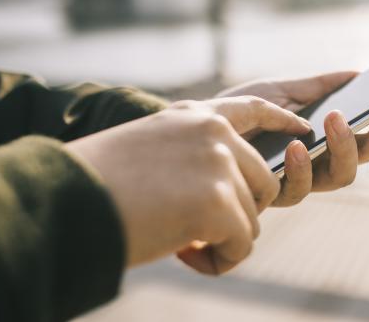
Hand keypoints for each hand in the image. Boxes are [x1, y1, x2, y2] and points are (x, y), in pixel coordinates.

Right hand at [65, 98, 308, 274]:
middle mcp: (213, 132)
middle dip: (239, 212)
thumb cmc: (98, 184)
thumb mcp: (152, 154)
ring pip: (251, 216)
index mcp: (194, 116)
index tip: (303, 130)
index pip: (254, 110)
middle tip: (199, 230)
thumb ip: (194, 161)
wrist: (65, 201)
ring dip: (224, 238)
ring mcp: (218, 163)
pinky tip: (187, 256)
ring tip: (184, 244)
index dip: (282, 122)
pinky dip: (221, 259)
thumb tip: (226, 197)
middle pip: (262, 181)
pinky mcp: (218, 201)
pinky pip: (242, 243)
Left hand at [218, 72, 368, 205]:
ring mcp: (300, 180)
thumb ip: (318, 86)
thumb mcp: (283, 90)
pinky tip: (297, 144)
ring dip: (343, 147)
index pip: (368, 136)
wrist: (203, 126)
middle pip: (364, 159)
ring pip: (340, 178)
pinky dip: (302, 166)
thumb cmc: (245, 109)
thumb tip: (359, 73)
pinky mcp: (274, 193)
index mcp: (327, 139)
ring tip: (335, 118)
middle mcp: (320, 163)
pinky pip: (298, 188)